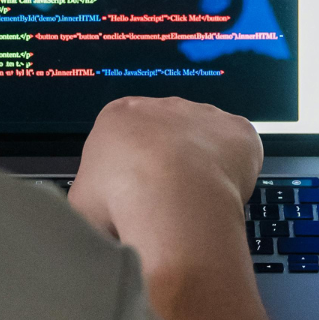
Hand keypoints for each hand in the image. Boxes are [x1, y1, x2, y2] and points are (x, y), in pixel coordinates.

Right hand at [69, 97, 281, 319]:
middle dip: (167, 170)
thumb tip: (97, 214)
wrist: (171, 199)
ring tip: (195, 208)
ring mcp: (204, 114)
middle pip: (167, 138)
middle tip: (166, 208)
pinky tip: (223, 196)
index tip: (134, 201)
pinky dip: (235, 172)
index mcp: (119, 116)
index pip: (126, 140)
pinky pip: (239, 150)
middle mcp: (163, 106)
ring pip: (205, 143)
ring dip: (202, 170)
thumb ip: (90, 199)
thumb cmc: (117, 202)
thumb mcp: (80, 205)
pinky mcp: (238, 130)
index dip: (130, 175)